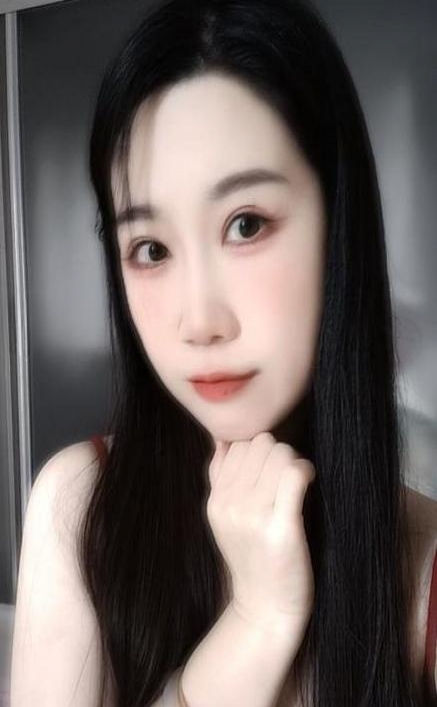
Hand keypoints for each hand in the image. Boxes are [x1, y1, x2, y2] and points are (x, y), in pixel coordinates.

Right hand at [206, 432, 315, 640]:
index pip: (239, 445)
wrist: (265, 606)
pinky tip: (308, 481)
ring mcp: (253, 516)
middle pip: (261, 444)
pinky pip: (294, 474)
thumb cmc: (252, 557)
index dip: (260, 451)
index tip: (272, 470)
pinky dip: (305, 470)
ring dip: (294, 461)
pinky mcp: (281, 527)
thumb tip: (222, 438)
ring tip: (298, 481)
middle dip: (279, 453)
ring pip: (280, 454)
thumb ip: (220, 476)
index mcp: (215, 500)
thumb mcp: (224, 517)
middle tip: (288, 475)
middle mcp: (230, 505)